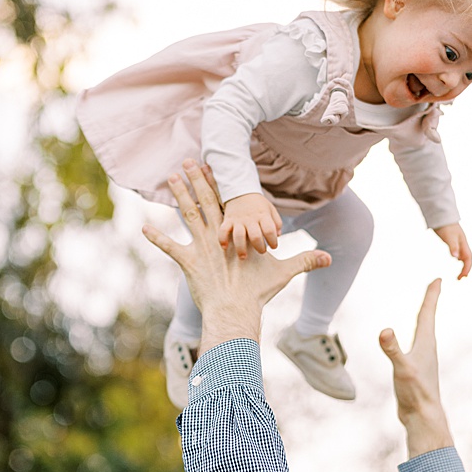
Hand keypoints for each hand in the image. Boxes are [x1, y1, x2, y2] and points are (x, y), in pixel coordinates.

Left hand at [143, 160, 327, 351]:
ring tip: (170, 178)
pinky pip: (169, 247)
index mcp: (237, 234)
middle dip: (197, 180)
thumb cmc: (258, 292)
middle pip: (205, 201)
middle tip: (188, 161)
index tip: (212, 166)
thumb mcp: (284, 273)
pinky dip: (156, 238)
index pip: (227, 203)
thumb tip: (330, 259)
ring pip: (187, 215)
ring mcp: (201, 247)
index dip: (219, 184)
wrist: (236, 309)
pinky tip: (142, 228)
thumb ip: (305, 262)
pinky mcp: (188, 262)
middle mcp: (217, 235)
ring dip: (178, 196)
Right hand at [218, 192, 282, 258]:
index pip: (269, 230)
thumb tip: (278, 235)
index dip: (273, 241)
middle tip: (262, 251)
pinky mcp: (227, 220)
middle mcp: (250, 219)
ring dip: (241, 248)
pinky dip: (222, 239)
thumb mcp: (271, 209)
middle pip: (255, 236)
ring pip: (239, 236)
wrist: (240, 191)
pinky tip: (225, 247)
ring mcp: (238, 220)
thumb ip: (276, 222)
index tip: (274, 246)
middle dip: (259, 247)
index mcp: (263, 215)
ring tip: (243, 257)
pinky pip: (223, 230)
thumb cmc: (258, 204)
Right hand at [379, 279, 453, 458]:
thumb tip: (384, 330)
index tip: (438, 278)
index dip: (432, 294)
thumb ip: (392, 349)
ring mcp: (423, 358)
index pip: (428, 312)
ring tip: (425, 308)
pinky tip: (414, 341)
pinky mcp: (416, 369)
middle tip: (435, 284)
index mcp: (426, 343)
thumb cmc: (415, 392)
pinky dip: (416, 335)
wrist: (422, 416)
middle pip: (428, 318)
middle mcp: (427, 348)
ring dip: (425, 317)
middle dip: (430, 300)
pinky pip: (417, 344)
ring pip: (424, 331)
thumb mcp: (401, 368)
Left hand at [433, 223, 471, 278]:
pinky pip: (460, 251)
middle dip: (466, 269)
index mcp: (463, 244)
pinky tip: (456, 258)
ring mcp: (459, 242)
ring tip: (460, 273)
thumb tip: (456, 257)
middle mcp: (462, 243)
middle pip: (468, 258)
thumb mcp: (449, 237)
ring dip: (464, 265)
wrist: (441, 214)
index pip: (468, 259)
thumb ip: (452, 247)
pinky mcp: (454, 240)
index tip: (462, 277)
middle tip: (460, 278)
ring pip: (464, 255)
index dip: (467, 268)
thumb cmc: (445, 226)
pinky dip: (459, 257)